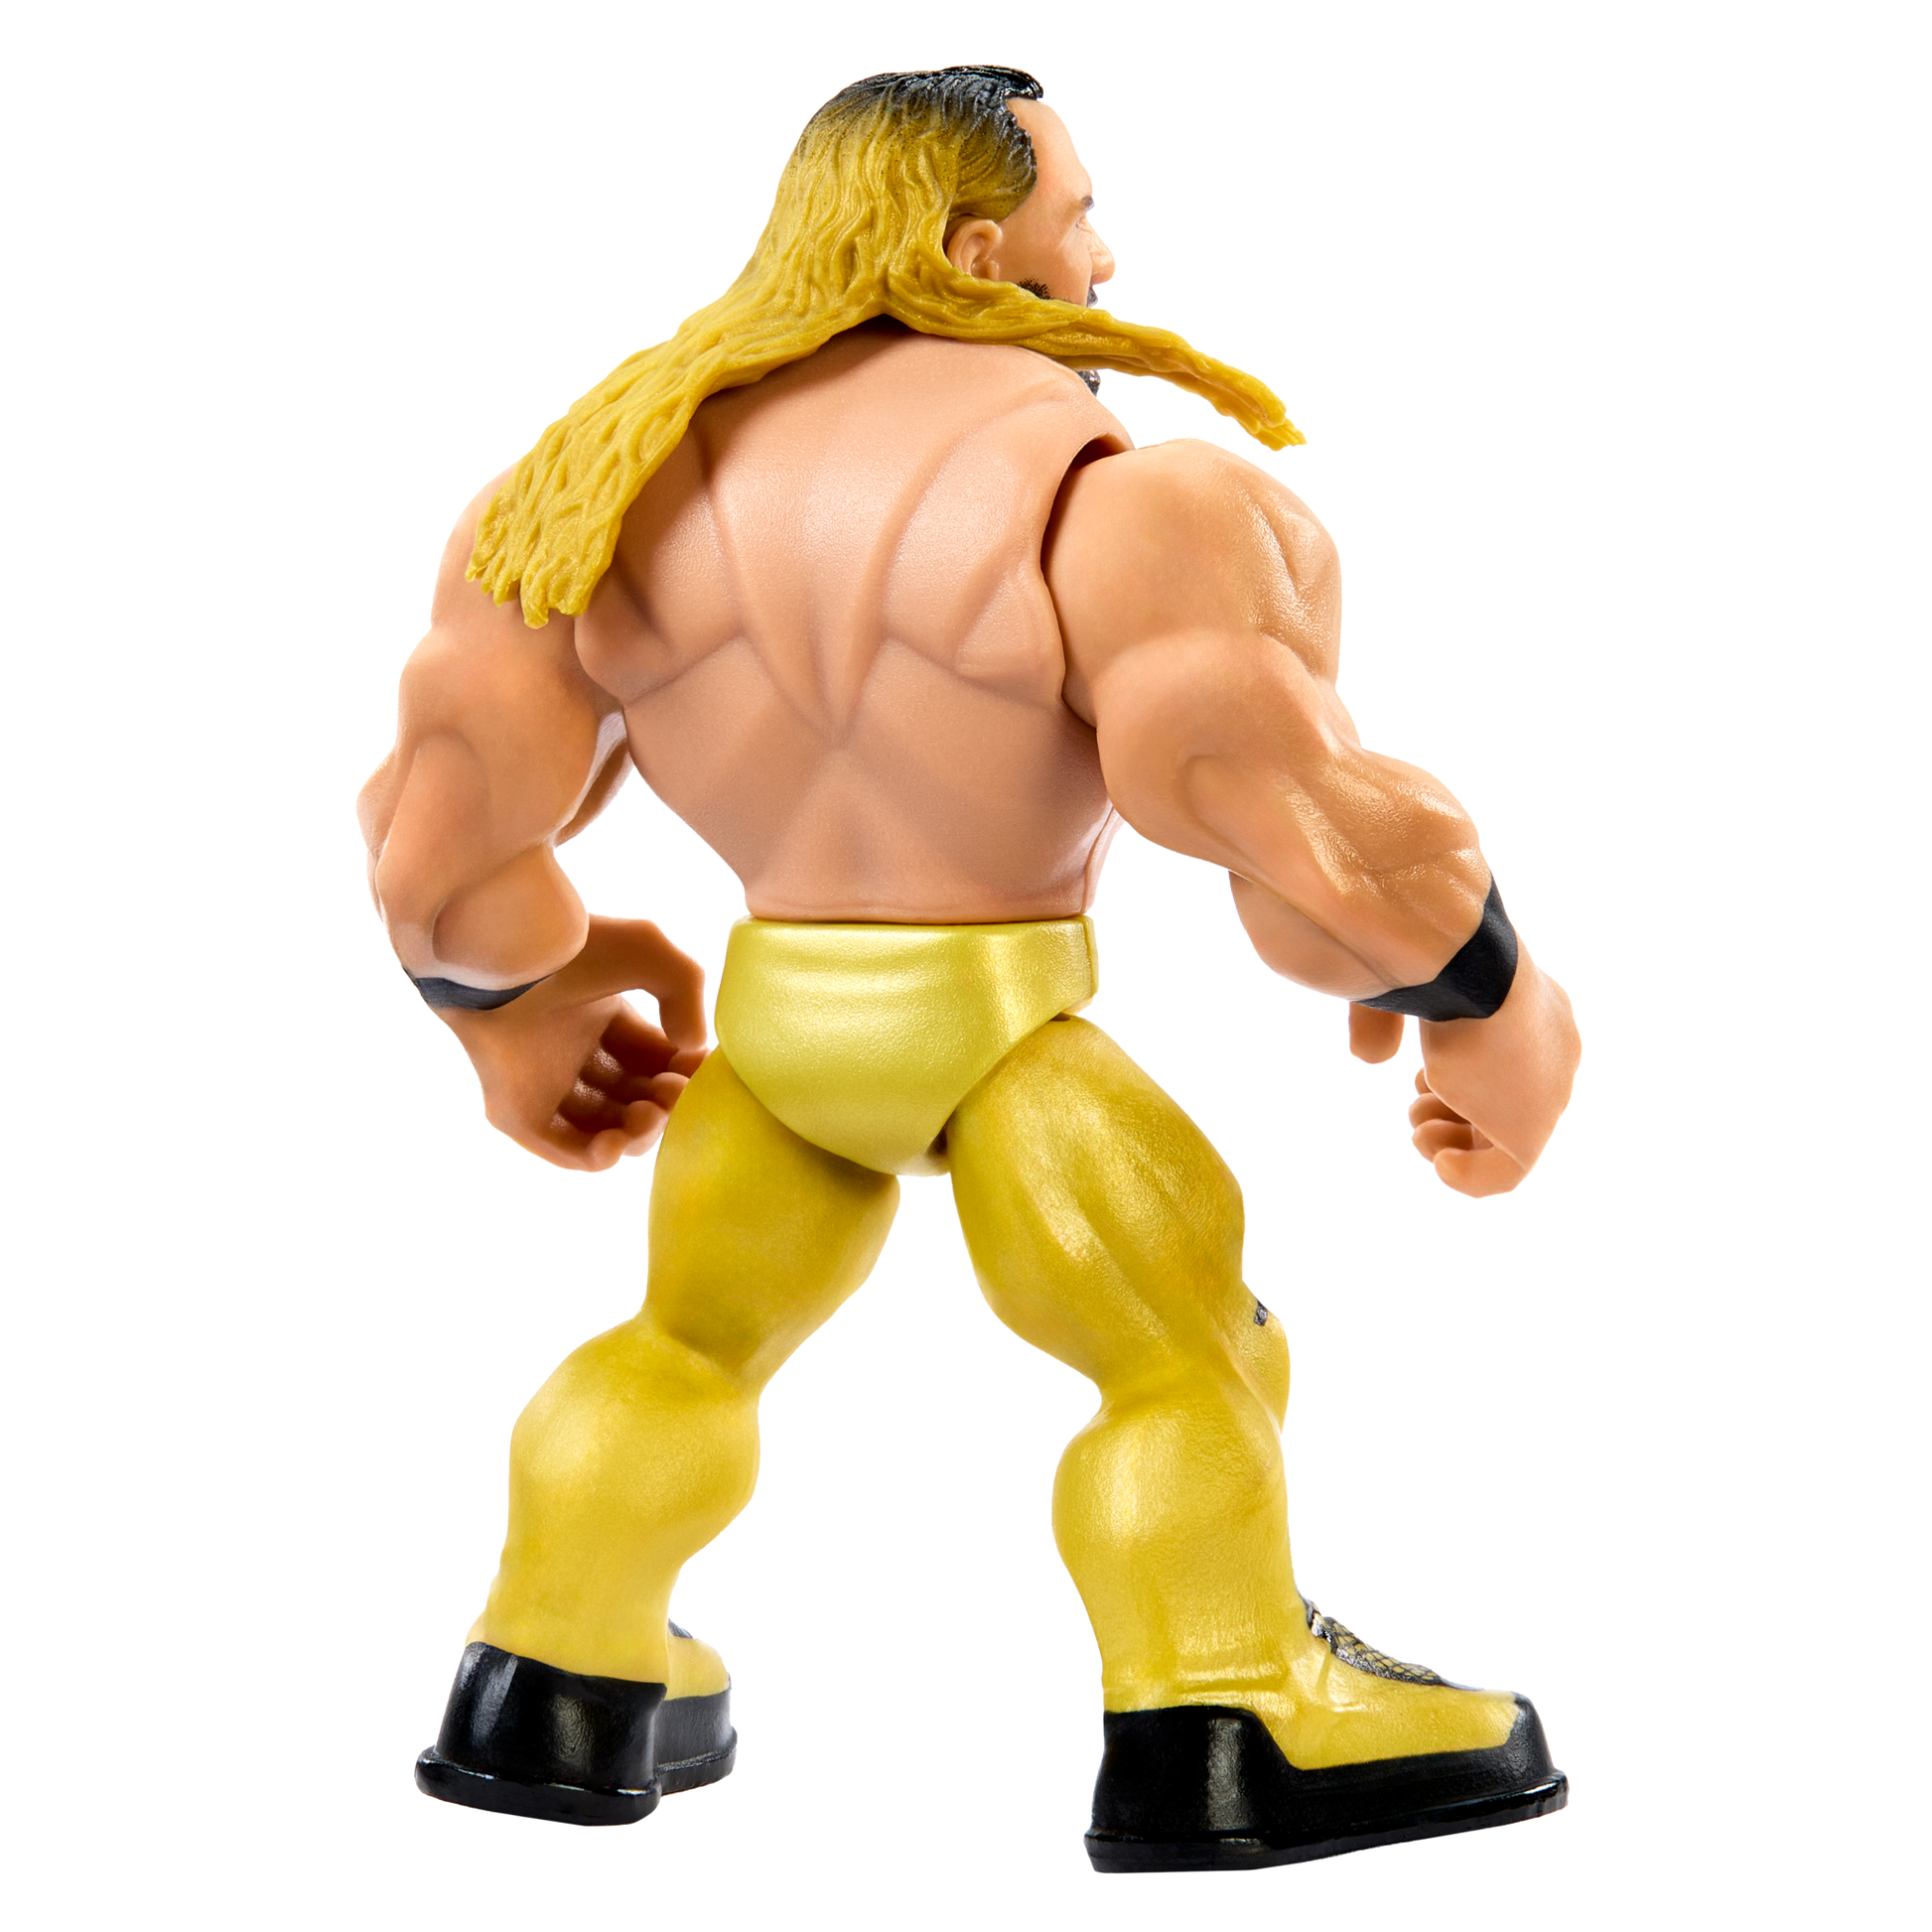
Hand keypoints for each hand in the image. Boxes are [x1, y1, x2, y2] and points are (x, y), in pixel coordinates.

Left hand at [437, 917, 707, 1170]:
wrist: (500, 955)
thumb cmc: (572, 945)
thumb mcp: (649, 951)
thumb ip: (686, 990)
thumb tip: (693, 1048)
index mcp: (603, 1019)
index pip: (654, 1061)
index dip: (681, 1072)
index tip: (698, 1072)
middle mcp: (575, 1054)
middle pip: (634, 1100)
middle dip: (663, 1104)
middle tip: (669, 1094)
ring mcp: (545, 1087)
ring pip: (603, 1131)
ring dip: (636, 1135)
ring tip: (645, 1115)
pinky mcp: (517, 1112)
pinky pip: (561, 1148)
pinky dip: (594, 1158)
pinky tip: (615, 1144)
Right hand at [1350, 950, 1579, 1196]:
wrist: (1467, 962)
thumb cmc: (1431, 955)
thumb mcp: (1401, 983)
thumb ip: (1385, 1020)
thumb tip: (1372, 1058)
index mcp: (1532, 1004)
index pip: (1506, 1056)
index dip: (1456, 1074)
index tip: (1422, 1074)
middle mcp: (1551, 1049)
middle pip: (1505, 1100)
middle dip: (1453, 1110)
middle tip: (1419, 1103)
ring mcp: (1546, 1091)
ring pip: (1505, 1138)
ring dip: (1451, 1142)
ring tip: (1420, 1128)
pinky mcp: (1533, 1129)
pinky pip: (1506, 1174)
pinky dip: (1467, 1178)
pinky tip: (1440, 1163)